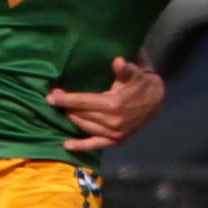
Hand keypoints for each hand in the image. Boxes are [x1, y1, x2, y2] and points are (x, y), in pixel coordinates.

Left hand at [49, 57, 164, 152]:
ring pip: (84, 126)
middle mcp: (113, 121)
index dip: (65, 99)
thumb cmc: (140, 82)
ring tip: (61, 111)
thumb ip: (125, 69)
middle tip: (52, 98)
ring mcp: (114, 133)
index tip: (50, 96)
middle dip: (65, 106)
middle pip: (81, 114)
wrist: (156, 100)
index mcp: (114, 103)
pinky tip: (66, 145)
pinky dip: (81, 146)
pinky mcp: (116, 140)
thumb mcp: (134, 73)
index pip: (83, 101)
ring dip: (71, 119)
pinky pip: (95, 145)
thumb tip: (118, 61)